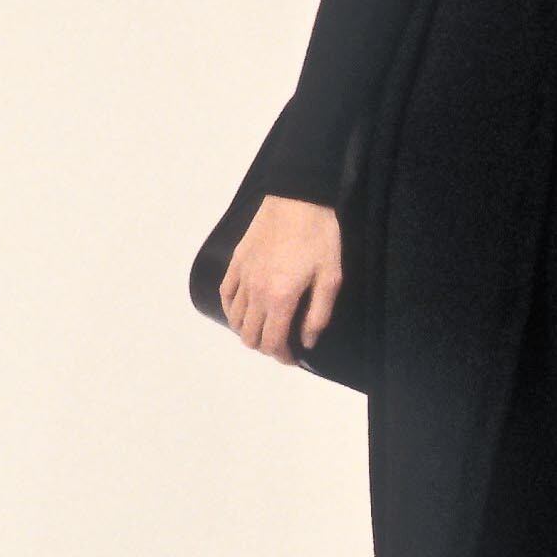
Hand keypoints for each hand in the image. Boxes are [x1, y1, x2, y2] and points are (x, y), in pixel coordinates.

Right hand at [221, 195, 343, 363]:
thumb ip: (318, 314)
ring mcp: (242, 277)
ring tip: (266, 329)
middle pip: (249, 336)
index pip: (272, 342)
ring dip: (248, 331)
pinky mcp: (236, 262)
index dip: (282, 357)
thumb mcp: (331, 277)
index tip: (292, 357)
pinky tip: (242, 312)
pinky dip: (231, 311)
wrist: (298, 199)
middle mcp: (255, 293)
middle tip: (282, 344)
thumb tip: (306, 341)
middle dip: (266, 347)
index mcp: (280, 299)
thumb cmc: (320, 237)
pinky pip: (225, 295)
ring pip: (235, 319)